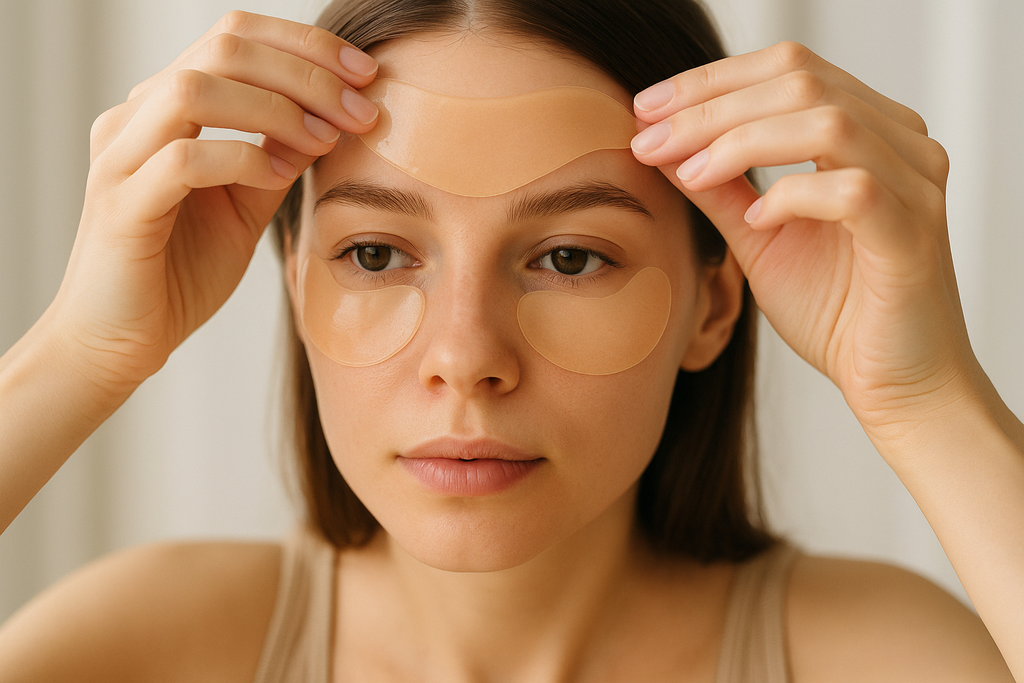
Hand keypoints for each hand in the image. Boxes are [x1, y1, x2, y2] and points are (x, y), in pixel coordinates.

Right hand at [53, 11, 378, 394]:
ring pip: (196, 90)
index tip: (366, 74)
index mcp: (163, 108)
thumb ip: (280, 155)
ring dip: (277, 108)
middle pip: (222, 49)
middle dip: (306, 72)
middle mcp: (135, 119)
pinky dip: (243, 158)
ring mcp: (121, 158)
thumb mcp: (247, 203)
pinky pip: (184, 158)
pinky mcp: (121, 205)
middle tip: (360, 108)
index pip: (234, 38)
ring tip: (326, 139)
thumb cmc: (182, 271)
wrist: (121, 341)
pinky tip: (281, 177)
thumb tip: (335, 114)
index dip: (305, 47)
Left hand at [631, 42, 976, 440]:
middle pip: (801, 82)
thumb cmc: (835, 312)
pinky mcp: (912, 236)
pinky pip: (853, 190)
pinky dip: (793, 196)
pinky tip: (757, 222)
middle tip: (649, 138)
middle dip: (711, 107)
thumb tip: (662, 143)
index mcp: (868, 131)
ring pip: (827, 122)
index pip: (788, 70)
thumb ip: (719, 188)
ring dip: (741, 142)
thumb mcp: (759, 238)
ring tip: (690, 174)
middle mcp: (900, 144)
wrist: (892, 385)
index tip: (643, 109)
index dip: (710, 81)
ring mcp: (915, 186)